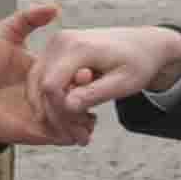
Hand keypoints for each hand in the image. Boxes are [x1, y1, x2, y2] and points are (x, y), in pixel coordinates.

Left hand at [0, 2, 114, 148]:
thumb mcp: (3, 34)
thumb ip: (27, 18)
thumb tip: (55, 8)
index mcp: (48, 70)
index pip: (78, 70)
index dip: (85, 68)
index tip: (86, 66)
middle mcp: (52, 92)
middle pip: (85, 93)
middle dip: (90, 89)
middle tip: (83, 83)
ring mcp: (51, 113)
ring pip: (84, 116)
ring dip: (86, 109)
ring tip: (76, 101)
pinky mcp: (45, 133)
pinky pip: (71, 135)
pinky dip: (78, 130)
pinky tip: (73, 119)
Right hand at [23, 20, 180, 127]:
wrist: (143, 45)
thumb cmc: (138, 63)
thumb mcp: (124, 83)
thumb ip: (94, 94)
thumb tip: (67, 106)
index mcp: (78, 47)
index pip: (51, 86)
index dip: (60, 112)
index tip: (81, 129)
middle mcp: (61, 41)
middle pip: (40, 87)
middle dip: (57, 117)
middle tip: (82, 138)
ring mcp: (55, 44)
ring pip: (37, 86)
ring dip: (54, 111)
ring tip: (80, 130)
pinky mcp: (54, 51)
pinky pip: (43, 81)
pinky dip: (54, 101)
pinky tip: (76, 115)